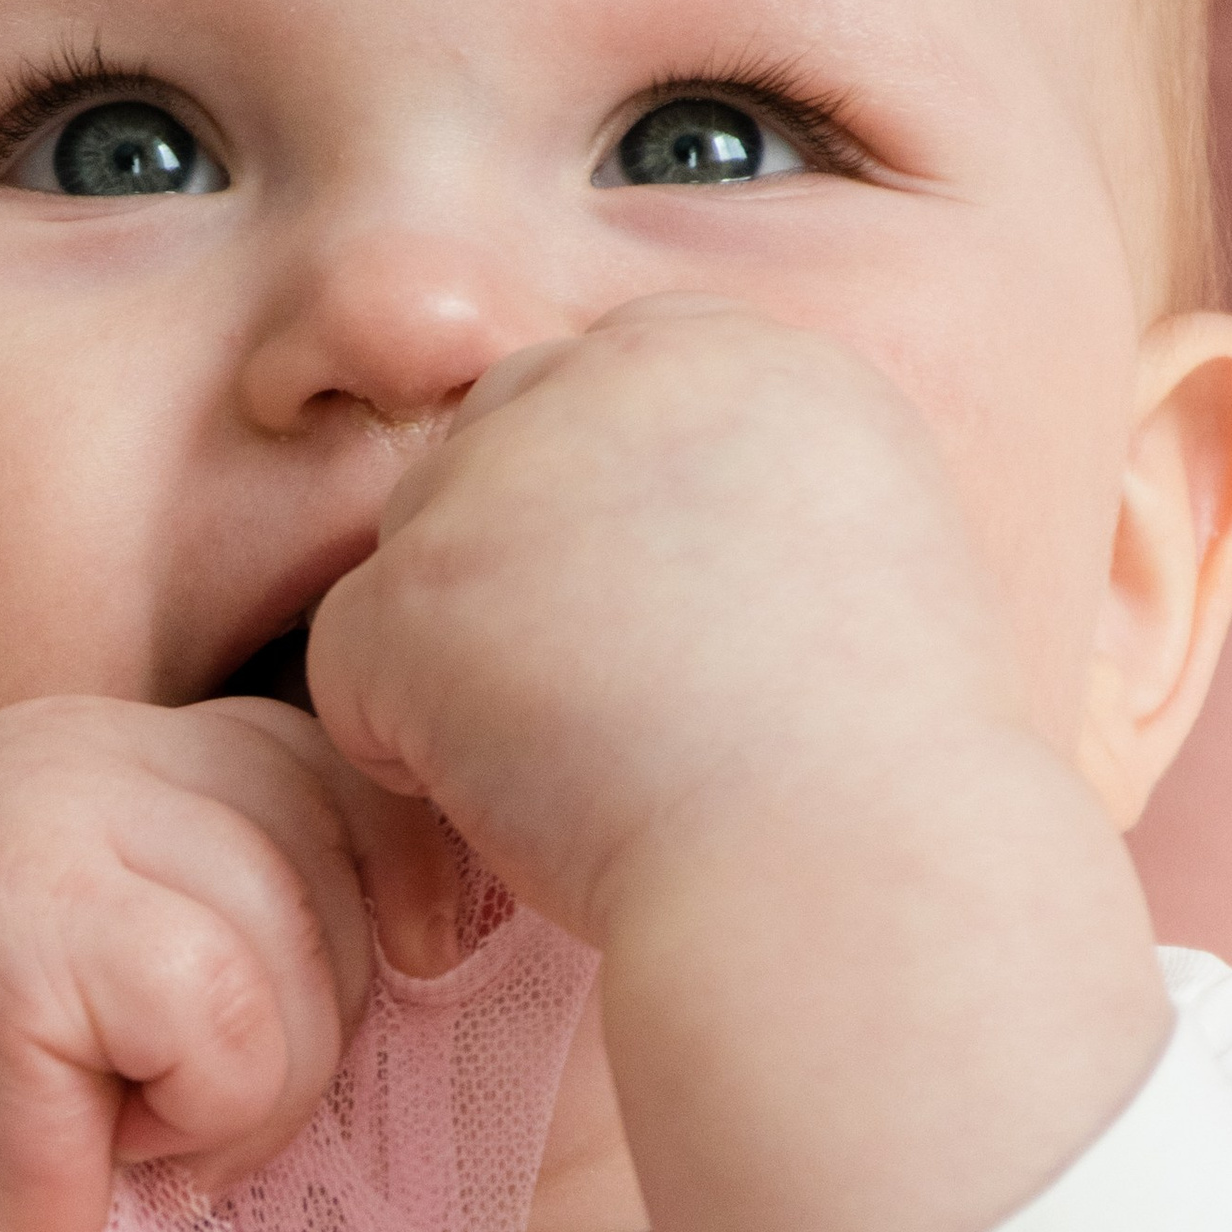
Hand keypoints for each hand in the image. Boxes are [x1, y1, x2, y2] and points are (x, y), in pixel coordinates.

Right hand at [0, 698, 447, 1231]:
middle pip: (342, 839)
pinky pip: (232, 1012)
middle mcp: (80, 742)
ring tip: (148, 1119)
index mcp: (130, 740)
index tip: (343, 1012)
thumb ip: (299, 904)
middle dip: (321, 1004)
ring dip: (262, 1082)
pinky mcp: (27, 912)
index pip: (346, 767)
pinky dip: (210, 1113)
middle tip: (195, 1091)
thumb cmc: (47, 1116)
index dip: (393, 898)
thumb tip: (488, 909)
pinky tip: (118, 1139)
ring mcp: (42, 812)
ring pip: (298, 936)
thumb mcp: (197, 972)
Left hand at [306, 295, 1025, 944]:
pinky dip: (405, 753)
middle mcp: (623, 375)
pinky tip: (524, 806)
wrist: (853, 870)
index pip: (610, 384)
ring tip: (592, 763)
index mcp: (755, 360)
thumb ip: (737, 500)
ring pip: (416, 550)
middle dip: (524, 570)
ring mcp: (508, 470)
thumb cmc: (885, 781)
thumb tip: (628, 543)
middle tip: (623, 707)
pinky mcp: (418, 585)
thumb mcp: (866, 570)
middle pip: (498, 443)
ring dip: (467, 658)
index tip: (671, 626)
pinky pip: (346, 662)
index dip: (611, 516)